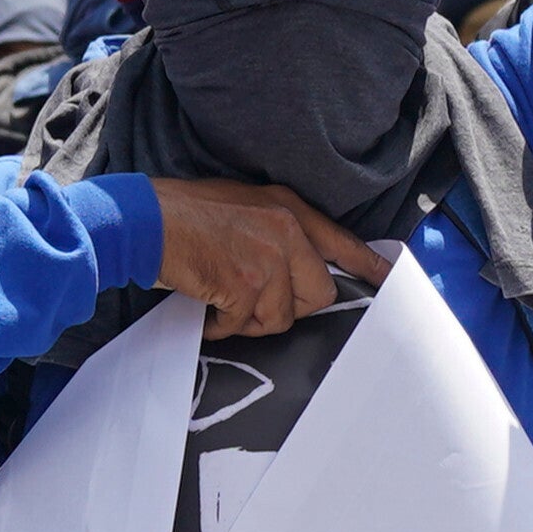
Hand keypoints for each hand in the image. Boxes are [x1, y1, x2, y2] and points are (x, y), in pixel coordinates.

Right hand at [146, 177, 391, 340]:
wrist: (144, 221)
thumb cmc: (184, 214)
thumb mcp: (244, 206)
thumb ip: (278, 231)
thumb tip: (295, 272)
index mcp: (288, 206)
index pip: (340, 241)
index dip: (366, 265)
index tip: (388, 279)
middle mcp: (286, 228)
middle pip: (317, 295)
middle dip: (286, 308)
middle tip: (252, 301)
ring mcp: (268, 256)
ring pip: (281, 317)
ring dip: (249, 319)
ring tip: (222, 300)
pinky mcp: (246, 283)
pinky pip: (245, 324)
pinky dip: (222, 325)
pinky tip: (206, 306)